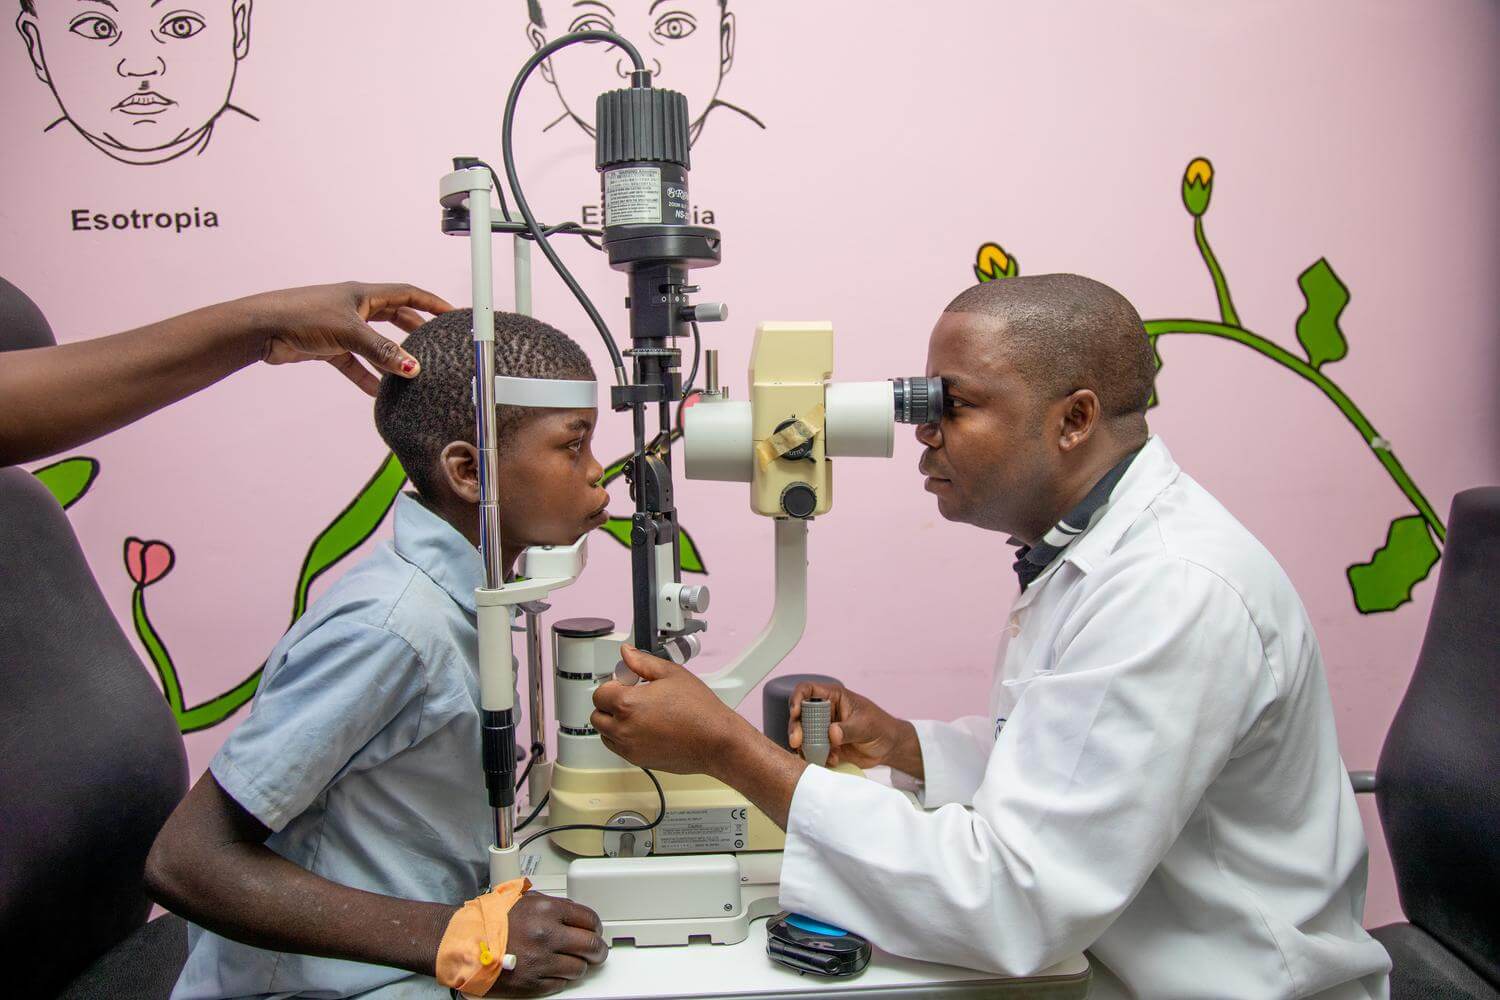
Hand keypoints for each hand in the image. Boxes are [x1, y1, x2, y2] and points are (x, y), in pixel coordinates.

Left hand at [248, 281, 452, 394]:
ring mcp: (341, 328)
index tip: (452, 314)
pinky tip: (378, 392)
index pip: (408, 294)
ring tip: (411, 374)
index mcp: (364, 294)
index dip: (432, 303)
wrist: (262, 328)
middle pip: (394, 319)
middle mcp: (355, 308)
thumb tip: (412, 367)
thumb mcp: (350, 332)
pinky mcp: (328, 347)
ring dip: (390, 359)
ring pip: (375, 344)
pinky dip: (366, 376)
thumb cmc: (302, 314)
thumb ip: (382, 351)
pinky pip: (354, 364)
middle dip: (415, 331)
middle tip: (436, 344)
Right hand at [486, 892, 607, 996]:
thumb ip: (552, 905)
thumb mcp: (525, 899)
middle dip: (598, 949)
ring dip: (580, 965)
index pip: (589, 919)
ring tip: (575, 962)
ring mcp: (541, 961)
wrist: (466, 942)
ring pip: (579, 968)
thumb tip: (573, 914)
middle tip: (597, 951)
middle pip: (590, 945)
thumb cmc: (490, 920)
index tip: (595, 930)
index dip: (596, 926)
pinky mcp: (532, 982)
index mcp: (547, 910)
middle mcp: (547, 935)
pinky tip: (555, 971)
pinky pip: (560, 983)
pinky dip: (561, 978)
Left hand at [590, 645, 752, 776]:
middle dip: (610, 703)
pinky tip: (645, 727)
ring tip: (639, 713)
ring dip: (614, 722)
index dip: (614, 684)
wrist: (715, 741)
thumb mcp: (671, 674)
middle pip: (598, 715)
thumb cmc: (699, 710)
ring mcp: (629, 747)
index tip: (628, 683)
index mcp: (626, 704)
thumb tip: (627, 653)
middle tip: (632, 697)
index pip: (600, 693)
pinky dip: (623, 737)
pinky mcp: (638, 760)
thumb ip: (642, 661)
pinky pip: (618, 747)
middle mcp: (623, 728)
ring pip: (605, 733)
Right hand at [789, 681, 921, 776]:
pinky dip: (817, 757)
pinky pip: (812, 751)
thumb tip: (831, 733)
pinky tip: (832, 760)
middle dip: (796, 728)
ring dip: (805, 747)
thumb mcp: (866, 725)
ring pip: (803, 735)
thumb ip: (849, 729)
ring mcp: (823, 730)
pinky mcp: (825, 746)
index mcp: (833, 697)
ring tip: (821, 756)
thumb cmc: (881, 727)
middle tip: (797, 742)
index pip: (807, 690)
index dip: (797, 698)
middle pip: (799, 715)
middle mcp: (824, 712)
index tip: (796, 712)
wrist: (889, 747)